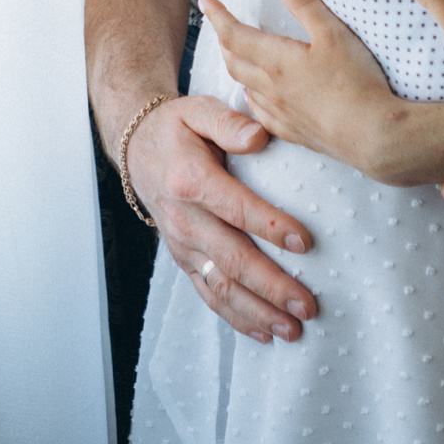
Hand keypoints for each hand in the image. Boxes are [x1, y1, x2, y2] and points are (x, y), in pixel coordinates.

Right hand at [125, 94, 321, 342]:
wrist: (136, 148)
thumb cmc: (177, 128)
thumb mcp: (199, 110)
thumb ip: (229, 122)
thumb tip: (259, 137)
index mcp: (191, 180)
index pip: (236, 208)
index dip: (271, 226)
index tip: (306, 243)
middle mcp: (184, 218)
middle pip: (232, 259)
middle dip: (272, 286)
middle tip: (308, 305)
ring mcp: (182, 244)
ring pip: (220, 286)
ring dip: (257, 311)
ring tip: (292, 329)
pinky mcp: (182, 259)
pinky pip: (207, 293)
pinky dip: (235, 317)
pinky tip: (263, 333)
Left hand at [200, 0, 419, 182]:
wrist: (375, 138)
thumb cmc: (357, 83)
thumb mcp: (334, 34)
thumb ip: (306, 3)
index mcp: (276, 61)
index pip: (234, 34)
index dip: (217, 16)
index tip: (205, 1)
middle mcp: (271, 88)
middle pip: (234, 61)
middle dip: (223, 40)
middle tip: (221, 25)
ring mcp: (281, 113)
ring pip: (245, 87)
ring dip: (236, 67)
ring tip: (236, 54)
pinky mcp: (295, 133)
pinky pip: (260, 113)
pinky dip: (252, 98)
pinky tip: (256, 97)